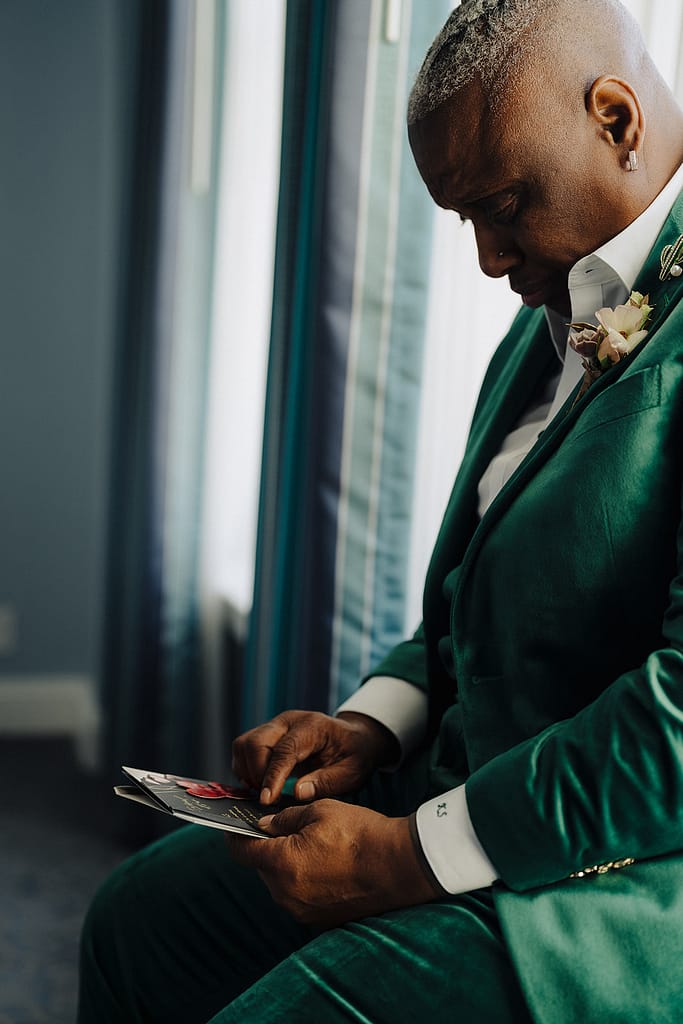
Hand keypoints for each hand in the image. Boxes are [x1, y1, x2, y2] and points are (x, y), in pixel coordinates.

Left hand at [225, 799, 441, 926]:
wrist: (400, 865)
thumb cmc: (360, 833)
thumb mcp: (318, 811)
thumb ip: (284, 819)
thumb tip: (264, 826)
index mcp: (282, 864)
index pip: (241, 851)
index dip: (235, 835)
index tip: (234, 825)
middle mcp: (286, 894)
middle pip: (262, 867)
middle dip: (267, 847)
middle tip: (282, 828)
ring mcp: (302, 911)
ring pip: (280, 883)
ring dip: (286, 864)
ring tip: (311, 845)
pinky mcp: (319, 920)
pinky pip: (298, 896)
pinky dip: (303, 880)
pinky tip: (324, 864)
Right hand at [232, 710, 398, 804]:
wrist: (352, 738)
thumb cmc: (354, 755)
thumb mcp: (352, 772)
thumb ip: (326, 782)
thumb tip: (297, 793)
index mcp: (312, 727)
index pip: (284, 750)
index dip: (272, 776)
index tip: (266, 801)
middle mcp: (289, 721)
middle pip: (255, 742)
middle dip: (256, 774)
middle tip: (269, 799)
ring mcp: (275, 726)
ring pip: (244, 744)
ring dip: (247, 771)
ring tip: (265, 791)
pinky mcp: (267, 734)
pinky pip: (243, 749)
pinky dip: (245, 768)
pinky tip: (260, 784)